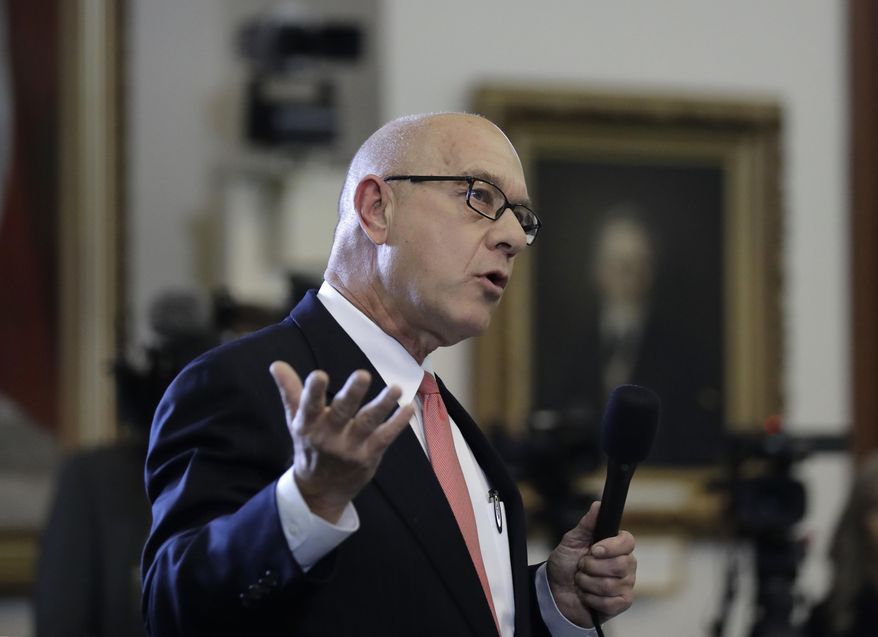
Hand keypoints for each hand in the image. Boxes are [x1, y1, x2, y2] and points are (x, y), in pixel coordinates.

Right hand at [269, 362, 412, 522]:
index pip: (309, 406)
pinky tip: (408, 408)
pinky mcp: (369, 456)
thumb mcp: (296, 420)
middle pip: (341, 413)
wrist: (320, 491)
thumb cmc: (309, 446)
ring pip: (368, 423)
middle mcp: (328, 436)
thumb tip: (276, 364)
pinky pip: (385, 437)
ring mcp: (350, 447)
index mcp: (308, 425)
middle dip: (352, 394)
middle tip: (363, 375)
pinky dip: (397, 423)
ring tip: (395, 389)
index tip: (319, 375)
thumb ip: (290, 391)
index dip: (313, 391)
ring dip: (382, 405)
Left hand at [545, 502, 636, 627]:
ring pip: (610, 585)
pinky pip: (610, 602)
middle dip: (592, 567)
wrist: (556, 590)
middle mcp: (626, 564)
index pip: (628, 542)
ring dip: (587, 583)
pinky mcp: (621, 603)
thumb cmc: (567, 563)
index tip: (593, 549)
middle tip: (581, 566)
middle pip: (620, 565)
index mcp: (617, 546)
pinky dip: (591, 599)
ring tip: (581, 581)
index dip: (611, 547)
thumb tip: (598, 504)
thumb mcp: (572, 540)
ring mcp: (626, 585)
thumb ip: (587, 524)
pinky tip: (587, 595)